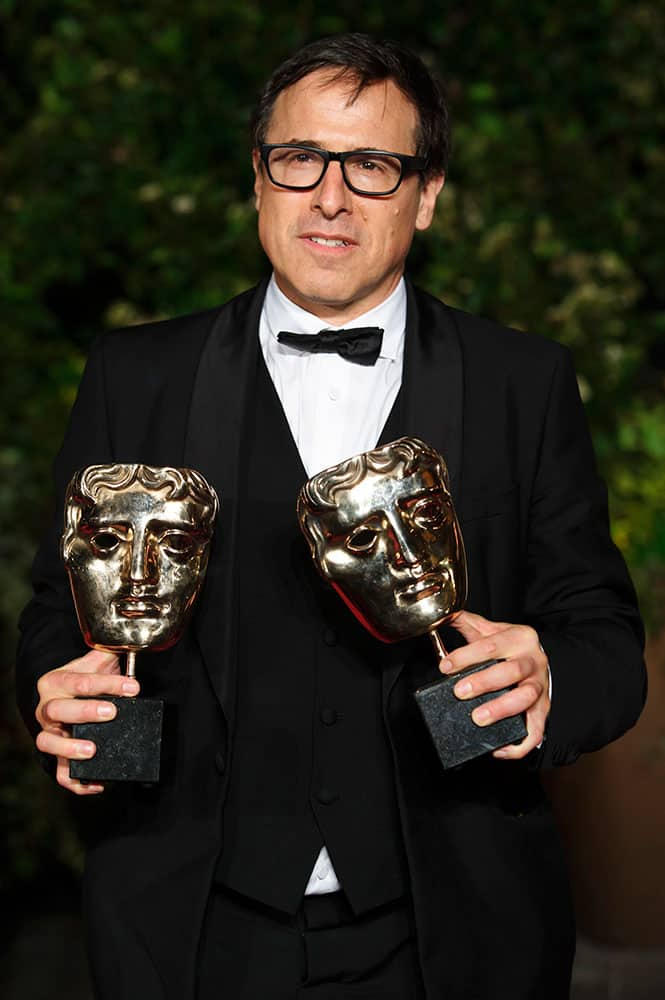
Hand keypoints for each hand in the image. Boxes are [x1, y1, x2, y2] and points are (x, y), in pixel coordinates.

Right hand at [35, 649, 138, 793]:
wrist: (66, 697)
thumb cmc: (86, 679)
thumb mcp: (95, 661)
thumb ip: (109, 650)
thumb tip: (133, 638)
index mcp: (55, 681)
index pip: (79, 681)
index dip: (108, 684)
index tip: (133, 688)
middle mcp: (46, 707)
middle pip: (57, 710)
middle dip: (85, 711)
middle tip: (111, 712)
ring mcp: (49, 732)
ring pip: (48, 742)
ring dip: (69, 747)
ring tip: (93, 750)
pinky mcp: (56, 755)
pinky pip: (59, 773)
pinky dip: (75, 781)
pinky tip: (97, 785)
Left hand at [440, 611, 549, 759]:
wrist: (540, 658)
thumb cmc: (511, 646)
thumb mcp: (492, 630)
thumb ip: (468, 623)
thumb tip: (442, 614)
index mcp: (520, 637)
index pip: (491, 645)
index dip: (466, 656)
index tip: (445, 667)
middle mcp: (534, 661)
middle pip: (512, 671)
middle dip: (484, 682)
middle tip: (460, 692)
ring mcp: (541, 686)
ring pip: (527, 699)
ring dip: (502, 710)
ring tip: (478, 719)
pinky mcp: (544, 710)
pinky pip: (536, 731)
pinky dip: (519, 744)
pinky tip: (498, 748)